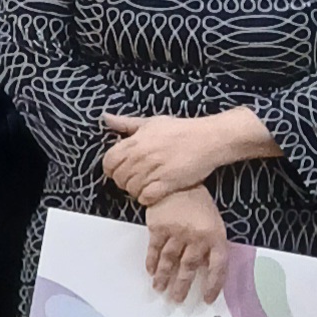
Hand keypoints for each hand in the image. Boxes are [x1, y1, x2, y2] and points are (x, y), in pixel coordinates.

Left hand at [98, 109, 271, 206]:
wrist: (210, 139)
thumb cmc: (182, 130)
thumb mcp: (152, 122)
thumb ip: (126, 124)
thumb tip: (106, 118)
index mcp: (135, 141)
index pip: (109, 162)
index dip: (112, 169)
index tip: (121, 170)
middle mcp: (141, 156)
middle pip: (119, 178)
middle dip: (124, 181)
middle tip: (136, 179)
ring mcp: (154, 170)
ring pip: (131, 189)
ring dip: (137, 190)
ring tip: (147, 185)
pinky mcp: (167, 182)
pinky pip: (146, 197)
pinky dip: (147, 198)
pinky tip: (155, 192)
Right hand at [140, 187, 230, 304]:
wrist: (178, 182)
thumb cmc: (198, 204)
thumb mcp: (213, 224)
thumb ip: (210, 246)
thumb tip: (202, 270)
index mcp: (215, 237)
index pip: (218, 267)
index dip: (213, 285)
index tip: (207, 299)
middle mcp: (197, 237)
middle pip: (189, 268)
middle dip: (182, 286)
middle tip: (176, 299)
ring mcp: (177, 232)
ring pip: (170, 261)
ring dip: (164, 277)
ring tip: (160, 289)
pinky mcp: (158, 228)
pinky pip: (154, 250)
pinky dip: (152, 262)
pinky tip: (151, 271)